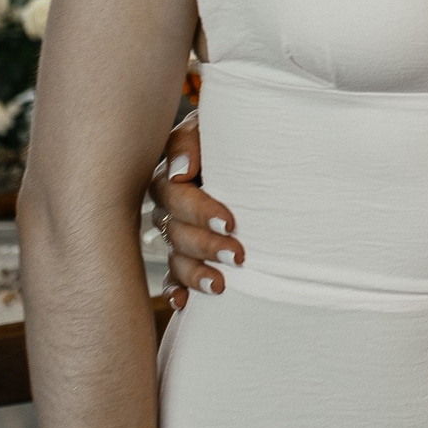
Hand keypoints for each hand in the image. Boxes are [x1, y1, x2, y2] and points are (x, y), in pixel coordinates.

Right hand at [149, 111, 242, 306]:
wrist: (256, 146)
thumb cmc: (238, 134)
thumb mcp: (217, 124)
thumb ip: (193, 139)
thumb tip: (180, 172)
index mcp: (174, 173)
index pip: (175, 195)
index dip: (200, 211)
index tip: (230, 221)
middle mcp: (170, 205)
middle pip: (176, 231)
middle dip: (206, 244)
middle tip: (237, 255)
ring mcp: (177, 231)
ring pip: (176, 257)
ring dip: (195, 273)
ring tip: (220, 285)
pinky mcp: (188, 254)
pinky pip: (173, 277)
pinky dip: (177, 290)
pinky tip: (184, 303)